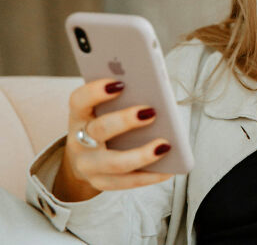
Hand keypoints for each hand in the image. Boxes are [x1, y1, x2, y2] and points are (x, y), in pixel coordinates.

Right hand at [61, 78, 173, 193]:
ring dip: (142, 154)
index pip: (79, 100)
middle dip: (125, 120)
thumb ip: (123, 98)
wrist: (83, 159)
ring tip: (165, 145)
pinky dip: (150, 176)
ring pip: (115, 162)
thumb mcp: (103, 109)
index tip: (120, 83)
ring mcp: (88, 165)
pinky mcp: (102, 183)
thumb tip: (156, 91)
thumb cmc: (104, 123)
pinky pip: (128, 182)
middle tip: (151, 112)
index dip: (96, 91)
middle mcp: (79, 141)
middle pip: (100, 130)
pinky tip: (169, 169)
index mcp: (79, 115)